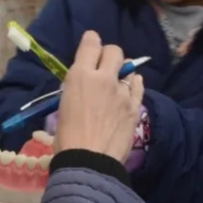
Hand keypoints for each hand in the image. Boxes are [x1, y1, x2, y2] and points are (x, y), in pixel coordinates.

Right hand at [54, 31, 143, 162]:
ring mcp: (122, 92)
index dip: (91, 41)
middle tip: (104, 65)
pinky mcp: (135, 106)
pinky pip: (138, 86)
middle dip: (109, 54)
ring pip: (128, 69)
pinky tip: (132, 86)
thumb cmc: (67, 137)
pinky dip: (135, 83)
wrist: (88, 161)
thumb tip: (85, 82)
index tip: (91, 44)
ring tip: (116, 83)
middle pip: (114, 51)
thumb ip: (77, 87)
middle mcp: (104, 78)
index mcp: (80, 75)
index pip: (90, 43)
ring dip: (121, 72)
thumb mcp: (64, 104)